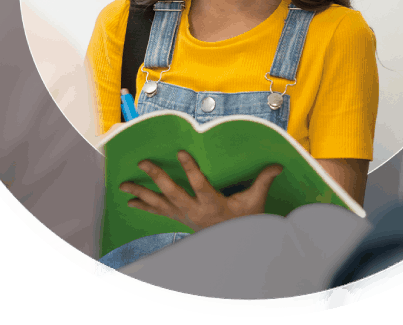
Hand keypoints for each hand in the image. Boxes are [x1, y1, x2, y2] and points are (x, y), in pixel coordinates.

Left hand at [119, 150, 282, 232]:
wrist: (235, 248)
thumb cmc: (245, 222)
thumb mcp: (255, 202)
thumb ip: (263, 180)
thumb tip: (278, 164)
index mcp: (212, 204)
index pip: (200, 184)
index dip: (190, 169)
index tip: (181, 152)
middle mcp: (194, 212)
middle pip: (172, 193)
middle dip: (156, 178)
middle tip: (143, 163)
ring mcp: (184, 217)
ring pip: (159, 204)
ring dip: (141, 193)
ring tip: (124, 185)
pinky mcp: (179, 220)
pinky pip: (158, 213)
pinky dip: (144, 206)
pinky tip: (131, 201)